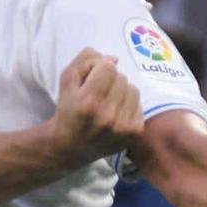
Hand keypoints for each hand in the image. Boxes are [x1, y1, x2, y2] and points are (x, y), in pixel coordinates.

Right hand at [48, 49, 144, 167]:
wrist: (70, 146)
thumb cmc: (68, 109)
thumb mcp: (67, 79)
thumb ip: (86, 59)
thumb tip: (114, 59)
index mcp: (87, 101)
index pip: (108, 67)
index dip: (99, 69)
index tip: (91, 80)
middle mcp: (106, 115)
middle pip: (121, 77)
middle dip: (110, 81)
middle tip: (98, 94)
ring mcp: (122, 126)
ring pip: (133, 89)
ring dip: (122, 91)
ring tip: (108, 102)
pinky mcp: (133, 133)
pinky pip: (140, 104)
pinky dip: (129, 105)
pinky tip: (116, 113)